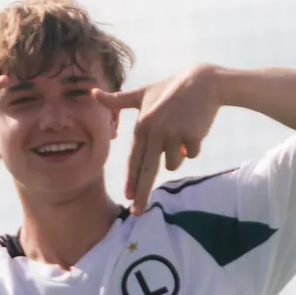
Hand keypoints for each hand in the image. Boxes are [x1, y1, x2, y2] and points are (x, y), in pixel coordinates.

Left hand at [95, 65, 224, 213]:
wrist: (202, 82)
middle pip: (147, 170)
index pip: (134, 159)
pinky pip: (191, 154)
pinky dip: (193, 147)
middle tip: (137, 212)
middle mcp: (154, 132)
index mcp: (142, 125)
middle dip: (141, 193)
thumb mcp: (143, 94)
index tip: (127, 197)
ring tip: (181, 132)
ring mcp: (173, 134)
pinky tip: (194, 130)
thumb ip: (118, 99)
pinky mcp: (191, 136)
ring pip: (173, 163)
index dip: (131, 180)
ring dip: (178, 155)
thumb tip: (92, 92)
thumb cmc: (170, 89)